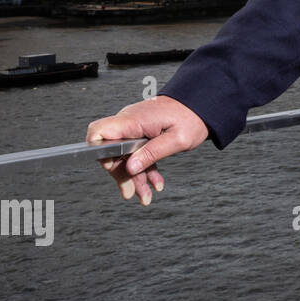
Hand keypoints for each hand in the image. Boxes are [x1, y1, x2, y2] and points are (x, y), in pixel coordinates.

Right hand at [85, 95, 208, 204]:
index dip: (100, 152)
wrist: (201, 105)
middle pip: (111, 151)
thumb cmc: (192, 117)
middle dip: (122, 174)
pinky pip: (136, 153)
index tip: (115, 167)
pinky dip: (144, 169)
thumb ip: (152, 153)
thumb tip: (130, 167)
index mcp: (133, 120)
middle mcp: (129, 123)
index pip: (99, 132)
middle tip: (132, 193)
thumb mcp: (177, 139)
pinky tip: (154, 183)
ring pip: (125, 156)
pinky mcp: (140, 133)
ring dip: (135, 177)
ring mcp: (134, 128)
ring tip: (146, 196)